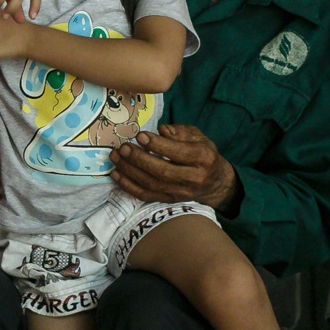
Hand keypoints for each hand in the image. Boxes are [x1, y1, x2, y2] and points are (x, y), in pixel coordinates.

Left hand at [109, 123, 240, 211]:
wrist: (214, 183)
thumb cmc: (203, 154)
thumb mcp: (198, 137)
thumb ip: (180, 132)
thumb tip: (162, 130)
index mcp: (203, 158)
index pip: (178, 152)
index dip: (158, 145)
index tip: (140, 136)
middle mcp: (192, 178)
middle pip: (162, 171)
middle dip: (139, 159)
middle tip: (123, 147)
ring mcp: (179, 192)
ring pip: (151, 184)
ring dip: (129, 171)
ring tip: (115, 157)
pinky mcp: (168, 200)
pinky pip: (145, 195)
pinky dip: (128, 186)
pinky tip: (116, 173)